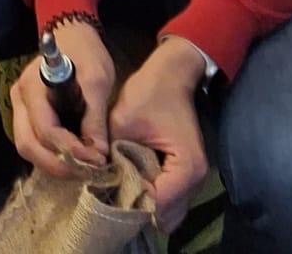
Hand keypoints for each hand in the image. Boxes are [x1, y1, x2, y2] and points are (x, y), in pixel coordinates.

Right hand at [9, 21, 114, 175]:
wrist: (73, 35)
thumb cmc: (85, 53)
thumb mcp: (96, 80)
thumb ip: (95, 117)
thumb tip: (98, 153)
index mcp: (33, 86)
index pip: (45, 129)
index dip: (70, 149)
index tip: (97, 159)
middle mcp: (19, 99)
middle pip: (28, 144)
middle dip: (57, 165)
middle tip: (87, 173)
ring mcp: (20, 107)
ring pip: (27, 147)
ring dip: (53, 164)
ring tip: (82, 169)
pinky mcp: (27, 115)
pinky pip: (33, 143)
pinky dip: (51, 156)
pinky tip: (73, 159)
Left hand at [108, 38, 208, 233]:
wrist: (172, 74)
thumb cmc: (149, 92)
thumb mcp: (123, 121)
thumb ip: (111, 153)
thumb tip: (95, 179)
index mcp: (186, 167)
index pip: (157, 204)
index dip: (130, 201)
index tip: (107, 192)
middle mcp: (196, 179)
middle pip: (166, 216)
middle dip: (139, 207)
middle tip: (112, 194)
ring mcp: (196, 179)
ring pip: (170, 211)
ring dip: (146, 203)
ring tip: (120, 188)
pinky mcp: (188, 174)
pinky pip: (171, 198)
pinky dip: (154, 196)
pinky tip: (133, 181)